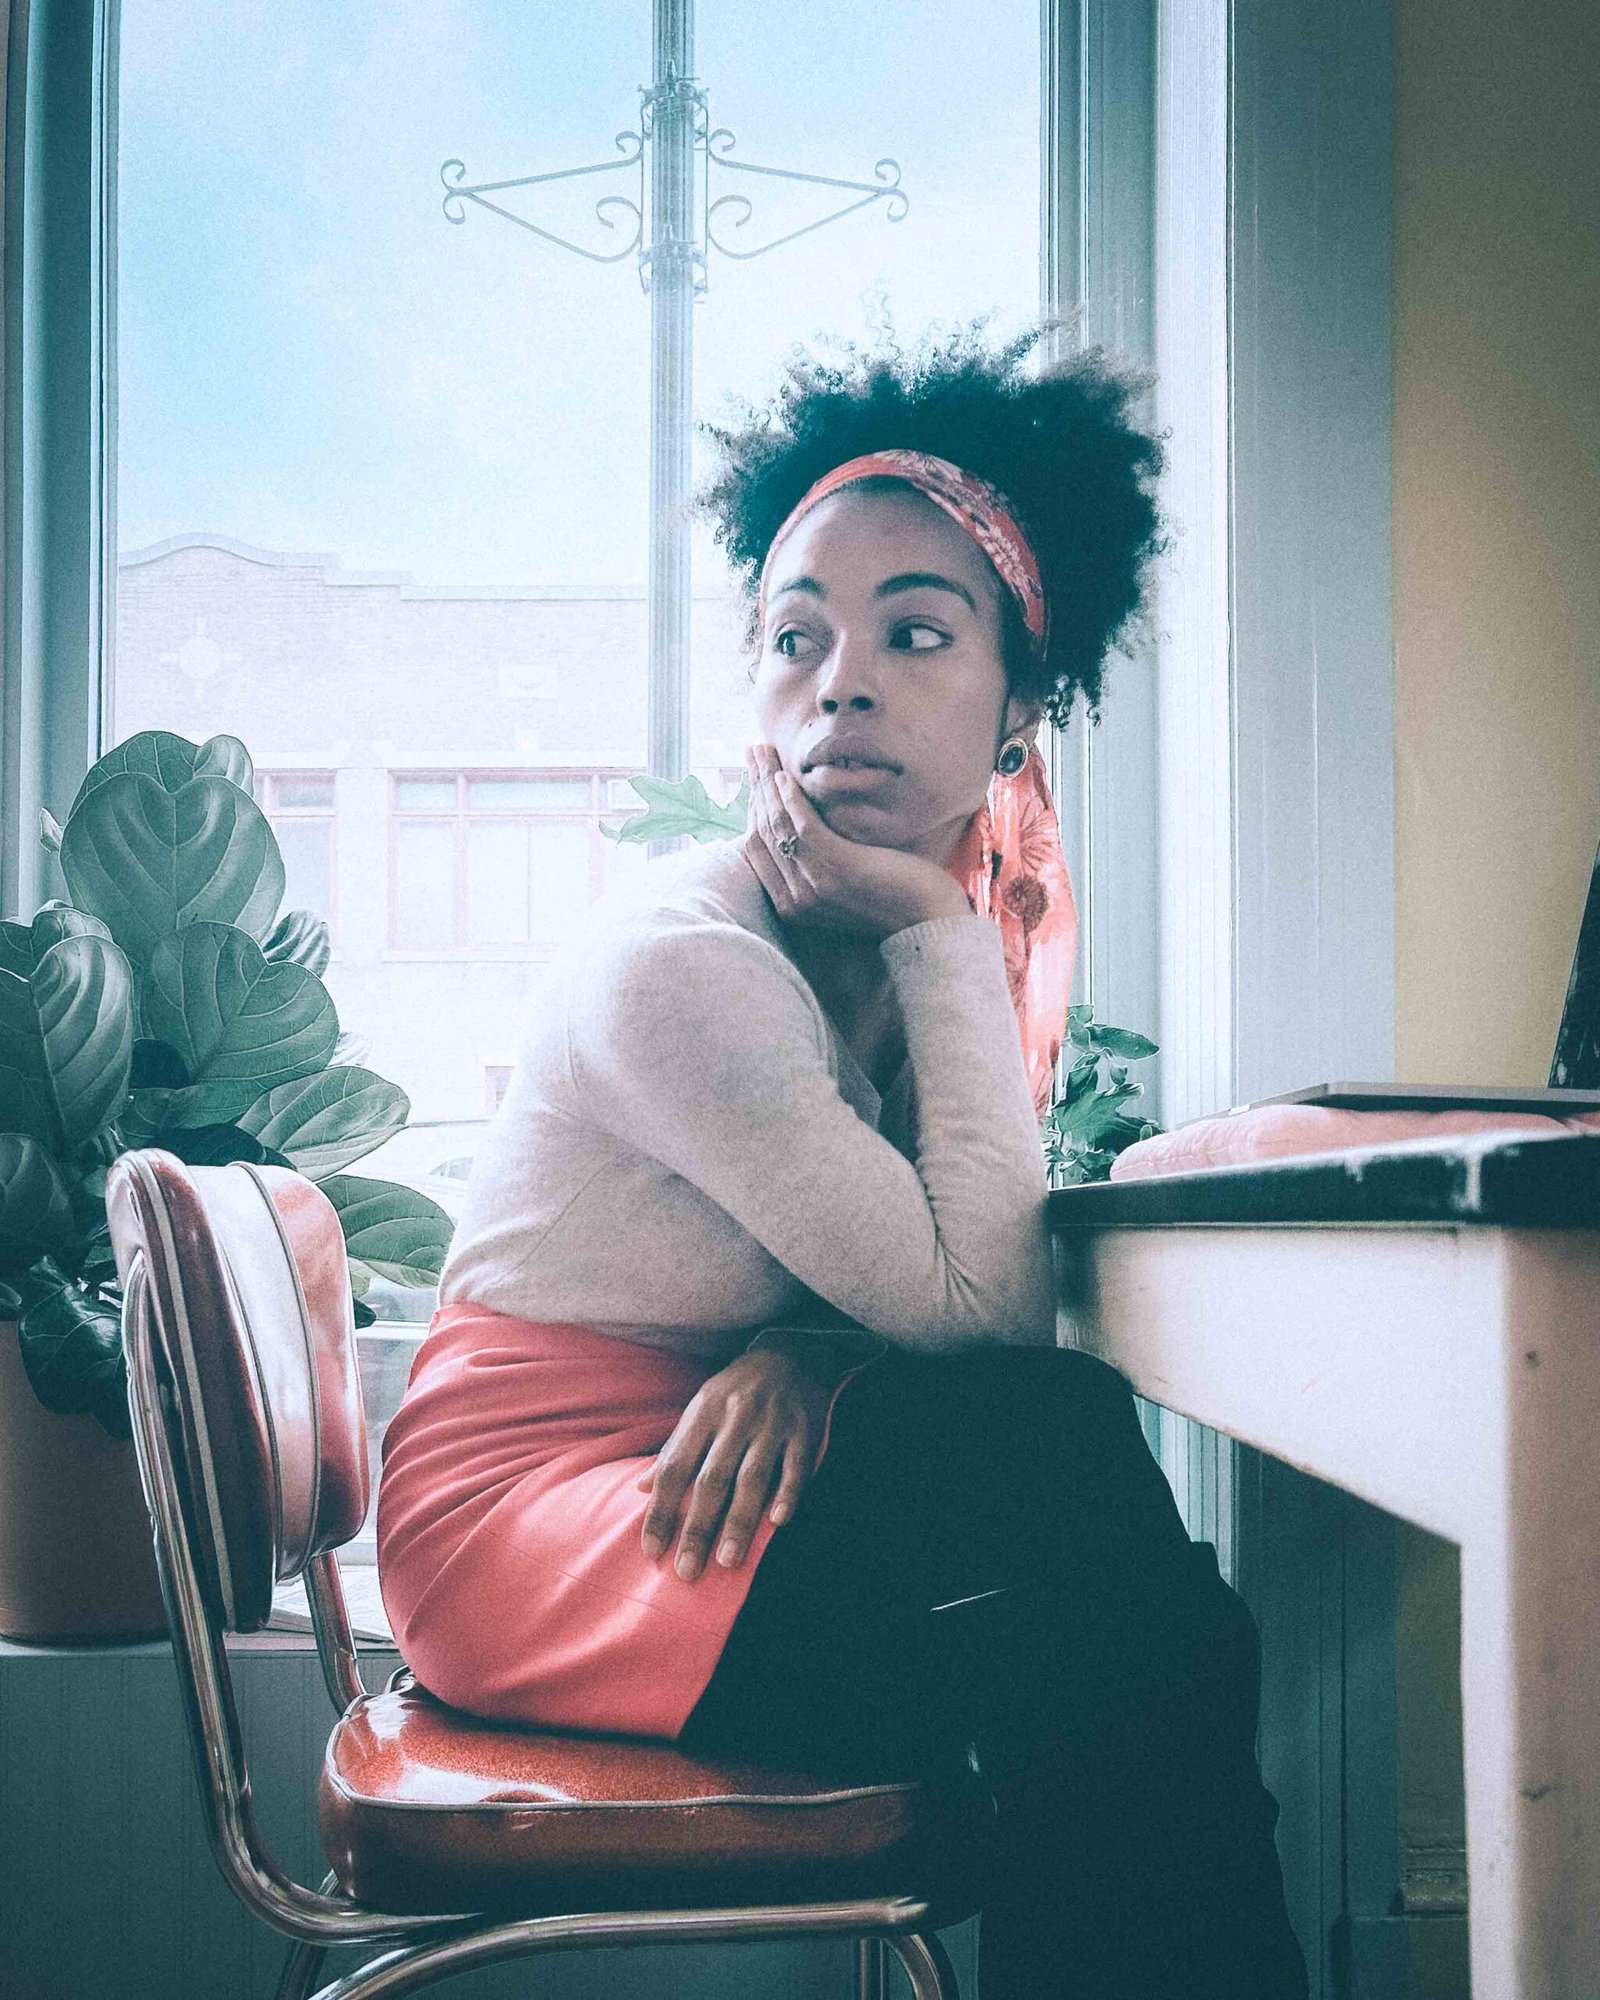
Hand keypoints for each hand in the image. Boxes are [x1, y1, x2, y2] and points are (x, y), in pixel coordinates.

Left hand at [635, 1342, 835, 1578]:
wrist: (790, 1354)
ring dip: (739, 1521)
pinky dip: (788, 1493)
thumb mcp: (700, 1409)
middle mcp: (735, 1420)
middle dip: (698, 1528)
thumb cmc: (736, 1391)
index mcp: (703, 1415)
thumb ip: (674, 1449)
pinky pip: (796, 1466)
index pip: (675, 1468)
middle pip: (712, 1480)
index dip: (661, 1511)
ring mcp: (771, 1424)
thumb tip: (641, 1490)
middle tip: (687, 1572)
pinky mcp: (804, 1430)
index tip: (652, 1551)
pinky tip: (778, 1523)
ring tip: (727, 1562)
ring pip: (752, 1478)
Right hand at [741, 743, 974, 939]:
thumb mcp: (845, 883)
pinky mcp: (837, 868)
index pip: (755, 849)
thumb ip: (819, 865)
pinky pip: (803, 827)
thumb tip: (801, 829)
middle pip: (761, 833)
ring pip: (778, 826)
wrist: (930, 922)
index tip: (756, 777)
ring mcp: (814, 885)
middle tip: (754, 752)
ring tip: (765, 752)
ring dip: (768, 784)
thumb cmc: (895, 898)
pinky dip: (791, 800)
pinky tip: (787, 777)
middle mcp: (796, 899)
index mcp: (792, 906)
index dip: (752, 808)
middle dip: (756, 787)